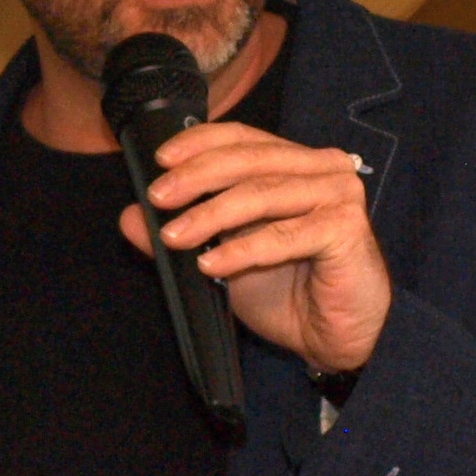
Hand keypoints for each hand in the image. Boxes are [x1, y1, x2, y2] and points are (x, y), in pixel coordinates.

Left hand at [119, 122, 390, 371]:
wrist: (337, 338)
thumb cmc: (289, 294)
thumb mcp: (223, 260)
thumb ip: (182, 234)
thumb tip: (129, 218)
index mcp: (296, 164)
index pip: (244, 138)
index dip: (199, 144)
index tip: (160, 161)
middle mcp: (323, 169)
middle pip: (250, 160)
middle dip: (197, 178)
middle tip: (159, 199)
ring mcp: (338, 195)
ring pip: (263, 194)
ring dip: (211, 215)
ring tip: (175, 236)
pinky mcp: (346, 229)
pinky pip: (283, 235)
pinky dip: (242, 250)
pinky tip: (210, 264)